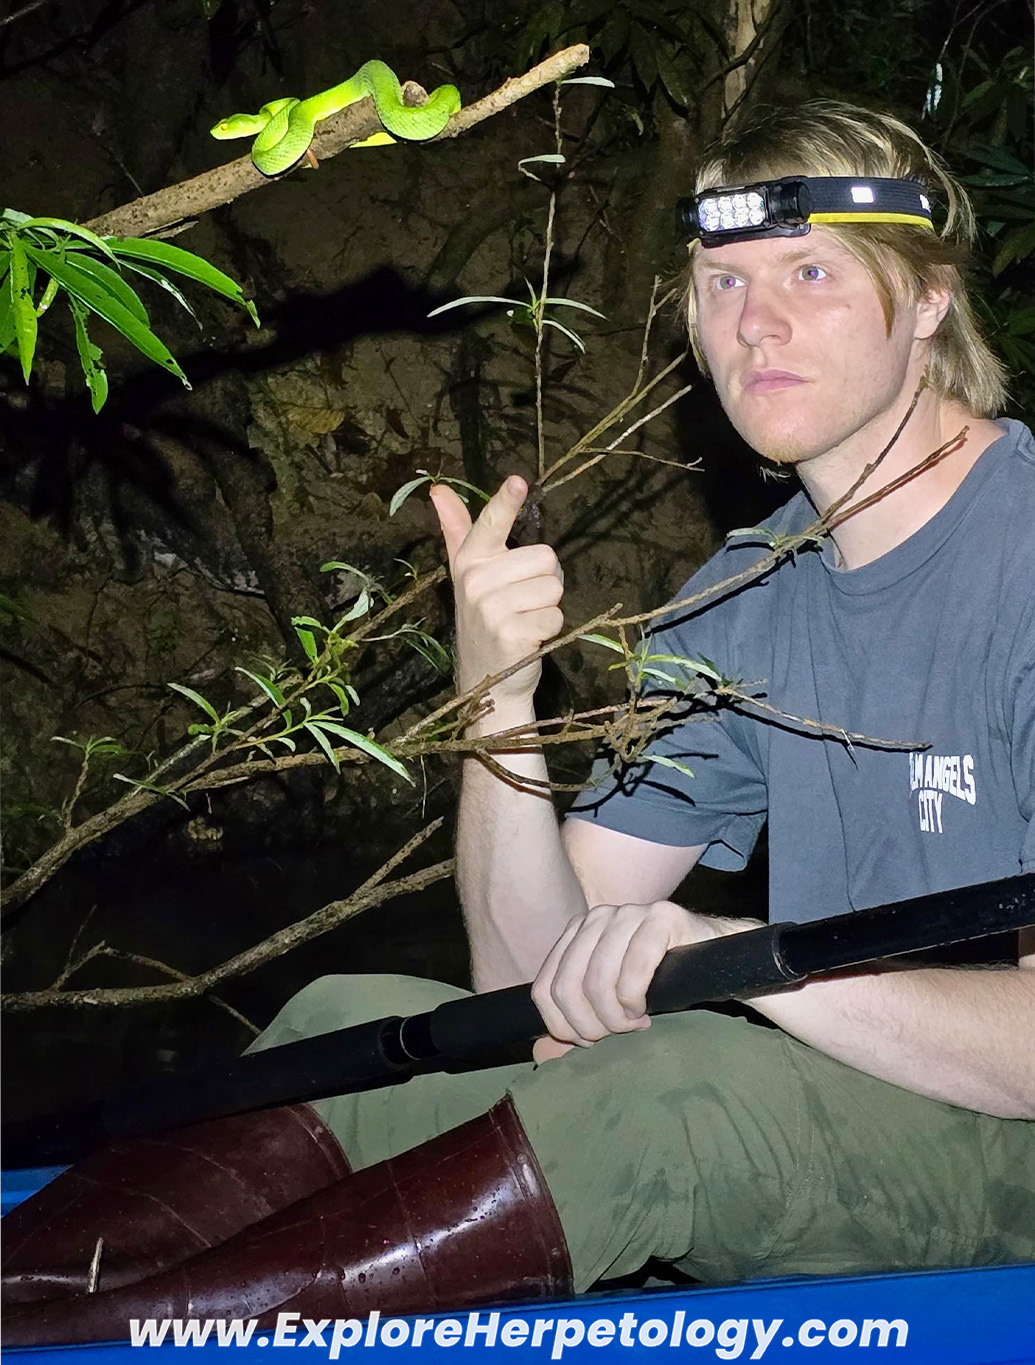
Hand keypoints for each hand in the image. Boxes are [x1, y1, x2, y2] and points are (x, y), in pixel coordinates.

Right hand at [430, 475, 563, 707]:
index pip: (490, 524)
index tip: (518, 481)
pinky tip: (528, 639)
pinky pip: (555, 616)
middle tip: (522, 601)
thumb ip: (457, 530)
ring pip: (553, 587)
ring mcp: (491, 609)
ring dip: (547, 607)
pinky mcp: (510, 634)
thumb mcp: (467, 574)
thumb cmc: (485, 620)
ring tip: (524, 620)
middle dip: (543, 580)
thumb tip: (437, 490)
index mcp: (469, 561)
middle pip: (545, 557)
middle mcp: (475, 581)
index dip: (506, 502)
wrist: (486, 681)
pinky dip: (549, 630)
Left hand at [530, 901, 724, 1061]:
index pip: (544, 987)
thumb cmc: (660, 985)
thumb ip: (577, 1023)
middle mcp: (596, 917)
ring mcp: (628, 913)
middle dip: (589, 1025)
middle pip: (566, 986)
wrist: (717, 963)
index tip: (590, 1042)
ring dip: (615, 1017)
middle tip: (616, 1037)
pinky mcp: (661, 916)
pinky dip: (634, 999)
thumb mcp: (612, 1004)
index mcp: (577, 933)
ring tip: (636, 1025)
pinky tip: (646, 1010)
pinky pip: (632, 967)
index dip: (562, 1025)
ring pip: (597, 979)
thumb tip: (541, 1050)